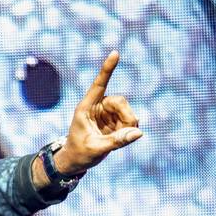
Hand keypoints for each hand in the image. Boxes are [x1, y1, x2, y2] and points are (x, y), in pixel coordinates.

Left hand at [55, 49, 142, 174]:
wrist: (76, 161)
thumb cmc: (80, 154)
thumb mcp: (97, 149)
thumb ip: (117, 141)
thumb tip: (138, 132)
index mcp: (85, 108)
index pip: (98, 84)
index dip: (107, 69)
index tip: (115, 53)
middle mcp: (97, 106)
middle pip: (120, 101)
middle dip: (127, 116)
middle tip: (129, 131)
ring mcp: (106, 112)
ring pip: (127, 111)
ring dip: (129, 124)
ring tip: (121, 138)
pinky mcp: (114, 119)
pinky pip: (129, 119)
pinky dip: (130, 129)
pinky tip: (123, 137)